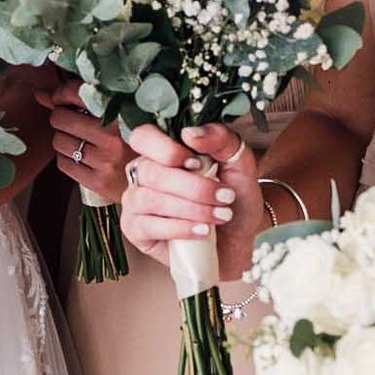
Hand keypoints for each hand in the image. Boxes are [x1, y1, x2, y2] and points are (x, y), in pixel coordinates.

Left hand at [41, 79, 129, 201]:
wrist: (157, 180)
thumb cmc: (135, 142)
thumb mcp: (118, 114)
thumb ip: (80, 100)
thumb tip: (40, 94)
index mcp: (122, 112)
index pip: (76, 92)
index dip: (60, 94)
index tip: (60, 99)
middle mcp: (113, 137)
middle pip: (60, 118)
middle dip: (61, 118)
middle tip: (72, 121)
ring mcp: (105, 161)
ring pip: (59, 141)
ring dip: (63, 139)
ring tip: (79, 140)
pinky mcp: (99, 182)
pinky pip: (63, 164)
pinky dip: (66, 158)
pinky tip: (81, 156)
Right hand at [118, 123, 260, 282]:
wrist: (239, 240)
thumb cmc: (234, 201)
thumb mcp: (240, 164)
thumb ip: (221, 140)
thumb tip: (191, 133)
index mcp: (163, 151)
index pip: (144, 136)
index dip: (167, 149)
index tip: (198, 163)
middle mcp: (144, 173)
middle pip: (151, 171)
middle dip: (192, 187)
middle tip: (224, 197)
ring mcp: (136, 202)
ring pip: (150, 198)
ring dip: (191, 209)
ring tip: (219, 216)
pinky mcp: (135, 230)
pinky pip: (147, 226)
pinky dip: (179, 228)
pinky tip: (202, 231)